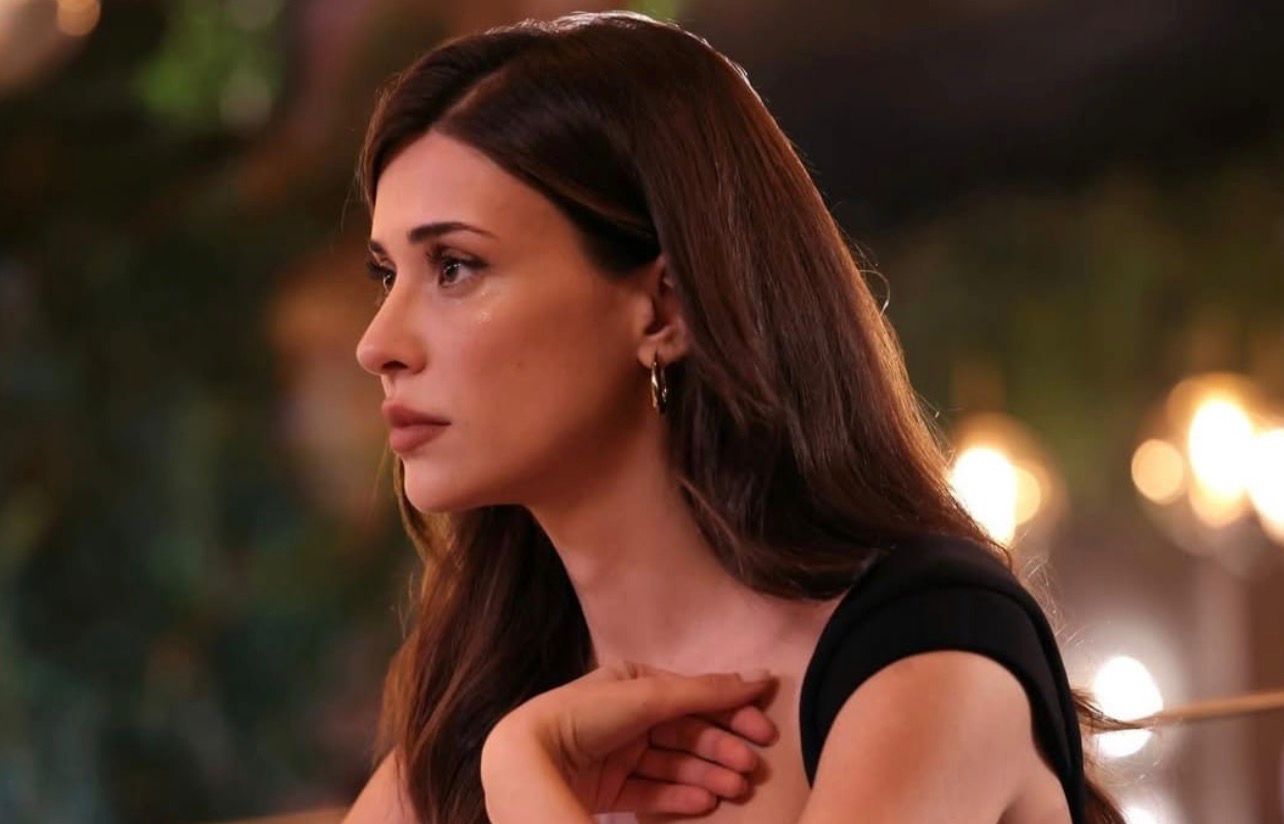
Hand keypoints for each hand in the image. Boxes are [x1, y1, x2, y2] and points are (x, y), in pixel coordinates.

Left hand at [481, 661, 778, 819]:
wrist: (529, 759)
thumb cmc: (588, 716)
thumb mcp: (651, 696)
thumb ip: (705, 691)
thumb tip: (762, 677)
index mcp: (633, 682)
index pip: (693, 698)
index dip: (730, 714)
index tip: (764, 733)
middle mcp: (625, 716)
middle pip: (686, 735)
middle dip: (720, 751)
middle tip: (751, 769)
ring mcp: (615, 753)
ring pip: (672, 766)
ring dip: (705, 777)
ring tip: (734, 791)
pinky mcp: (605, 788)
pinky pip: (649, 793)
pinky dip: (677, 799)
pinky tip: (704, 804)